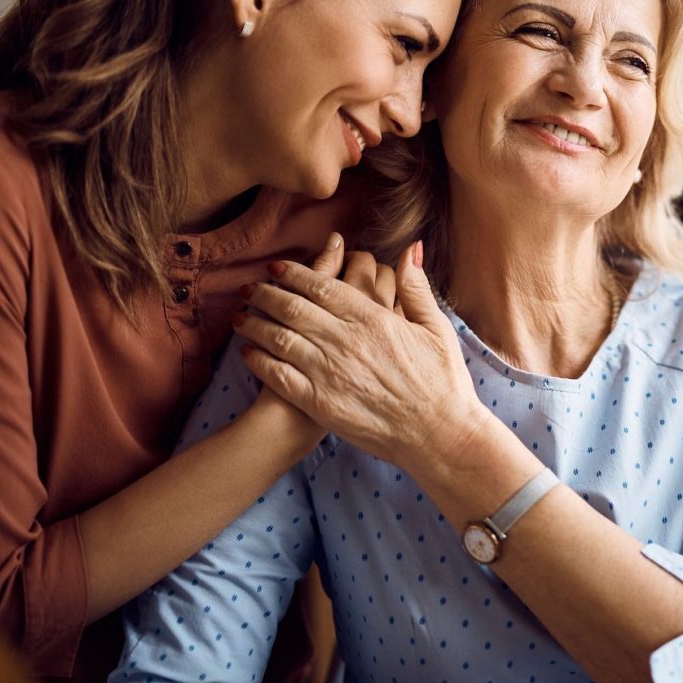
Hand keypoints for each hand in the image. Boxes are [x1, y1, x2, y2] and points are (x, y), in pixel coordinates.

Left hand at [233, 242, 486, 472]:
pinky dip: (259, 362)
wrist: (439, 434)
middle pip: (293, 308)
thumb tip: (410, 248)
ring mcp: (331, 373)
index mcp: (373, 318)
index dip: (294, 274)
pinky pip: (280, 376)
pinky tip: (247, 353)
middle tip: (248, 288)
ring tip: (239, 317)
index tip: (276, 267)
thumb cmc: (443, 381)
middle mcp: (346, 341)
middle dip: (265, 294)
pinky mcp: (321, 404)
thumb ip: (416, 287)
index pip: (322, 287)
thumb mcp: (436, 327)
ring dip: (255, 324)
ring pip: (280, 339)